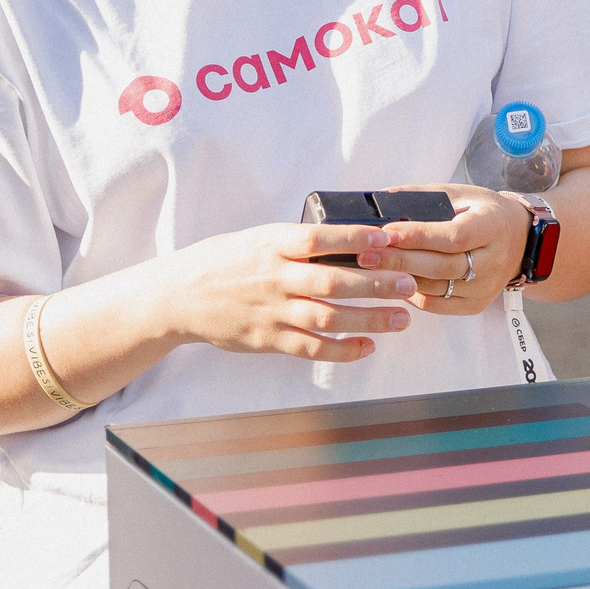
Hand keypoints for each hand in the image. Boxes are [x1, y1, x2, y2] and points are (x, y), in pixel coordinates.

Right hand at [156, 222, 416, 362]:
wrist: (180, 296)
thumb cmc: (228, 261)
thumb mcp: (260, 238)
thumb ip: (300, 242)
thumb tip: (354, 238)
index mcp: (272, 245)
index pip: (317, 239)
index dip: (352, 239)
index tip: (385, 238)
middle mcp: (275, 278)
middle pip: (331, 281)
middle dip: (375, 283)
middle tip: (409, 284)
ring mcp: (272, 311)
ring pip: (327, 317)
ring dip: (369, 319)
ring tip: (402, 319)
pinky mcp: (268, 340)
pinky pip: (310, 348)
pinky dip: (342, 350)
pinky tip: (368, 346)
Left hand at [373, 186, 531, 316]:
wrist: (520, 240)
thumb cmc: (482, 212)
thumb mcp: (461, 195)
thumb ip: (423, 198)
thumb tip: (379, 201)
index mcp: (493, 225)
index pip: (453, 236)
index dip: (418, 236)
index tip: (385, 233)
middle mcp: (495, 260)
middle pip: (442, 266)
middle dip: (400, 260)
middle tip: (365, 255)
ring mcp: (487, 287)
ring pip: (437, 288)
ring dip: (400, 279)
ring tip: (371, 270)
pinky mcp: (476, 305)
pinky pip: (438, 305)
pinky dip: (412, 294)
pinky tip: (392, 283)